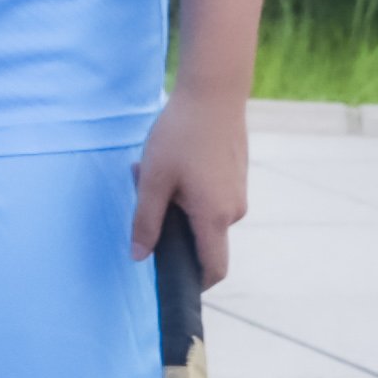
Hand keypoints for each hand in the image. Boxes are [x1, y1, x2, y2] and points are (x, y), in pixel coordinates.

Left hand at [134, 82, 248, 284]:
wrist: (214, 94)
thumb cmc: (180, 136)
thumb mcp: (153, 180)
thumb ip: (146, 222)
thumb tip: (139, 257)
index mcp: (214, 217)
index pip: (213, 268)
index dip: (195, 283)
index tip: (172, 284)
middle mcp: (233, 211)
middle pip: (201, 240)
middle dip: (170, 230)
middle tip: (143, 196)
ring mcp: (237, 194)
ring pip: (202, 215)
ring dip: (174, 204)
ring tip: (150, 171)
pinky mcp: (235, 178)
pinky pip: (208, 198)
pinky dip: (186, 191)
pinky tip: (168, 163)